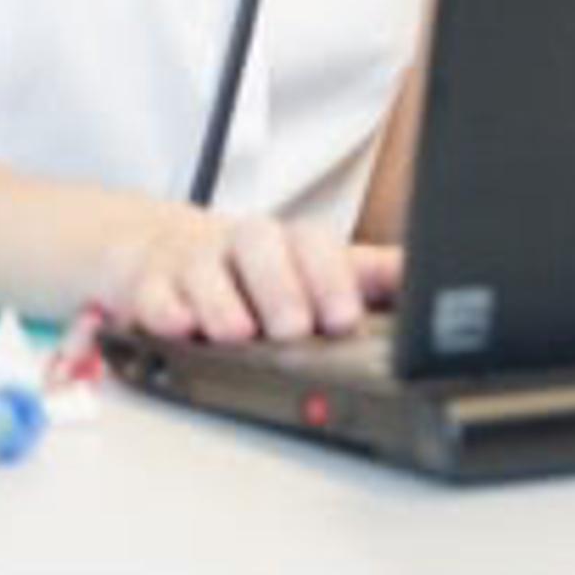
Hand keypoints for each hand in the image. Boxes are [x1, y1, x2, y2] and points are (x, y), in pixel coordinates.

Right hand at [103, 207, 400, 341]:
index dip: (333, 279)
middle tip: (295, 328)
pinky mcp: (149, 284)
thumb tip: (425, 279)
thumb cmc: (257, 268)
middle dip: (281, 288)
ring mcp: (195, 261)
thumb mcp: (316, 270)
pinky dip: (163, 309)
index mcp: (292, 241)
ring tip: (237, 332)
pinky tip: (176, 325)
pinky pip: (152, 292)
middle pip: (263, 247)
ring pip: (206, 268)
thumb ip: (369, 275)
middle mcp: (246, 244)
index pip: (316, 245)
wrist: (166, 249)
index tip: (346, 317)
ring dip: (222, 301)